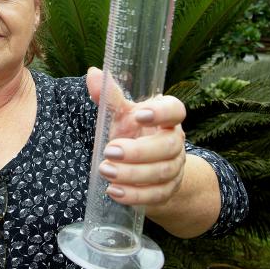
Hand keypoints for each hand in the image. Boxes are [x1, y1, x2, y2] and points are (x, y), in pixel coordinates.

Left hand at [86, 67, 186, 206]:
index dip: (162, 113)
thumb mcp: (121, 116)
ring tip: (106, 171)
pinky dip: (135, 195)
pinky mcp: (167, 191)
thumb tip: (93, 73)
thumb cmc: (133, 135)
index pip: (176, 111)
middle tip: (109, 151)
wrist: (148, 170)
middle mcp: (174, 142)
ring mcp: (174, 168)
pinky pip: (156, 195)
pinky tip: (114, 191)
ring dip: (132, 174)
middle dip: (138, 151)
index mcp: (166, 119)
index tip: (139, 114)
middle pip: (168, 146)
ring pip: (162, 173)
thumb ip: (109, 97)